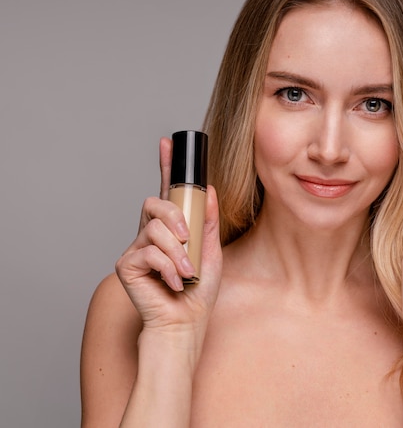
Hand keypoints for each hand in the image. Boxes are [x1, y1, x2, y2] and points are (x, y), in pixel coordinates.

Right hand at [115, 137, 221, 339]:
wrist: (187, 322)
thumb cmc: (199, 290)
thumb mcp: (212, 250)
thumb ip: (210, 221)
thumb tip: (210, 190)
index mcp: (172, 228)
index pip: (167, 192)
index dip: (166, 166)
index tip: (167, 142)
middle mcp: (151, 234)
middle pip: (154, 203)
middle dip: (174, 216)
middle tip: (188, 237)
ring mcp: (137, 248)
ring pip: (154, 229)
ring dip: (177, 251)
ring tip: (186, 271)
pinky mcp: (126, 265)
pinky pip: (147, 252)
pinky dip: (167, 267)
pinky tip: (173, 282)